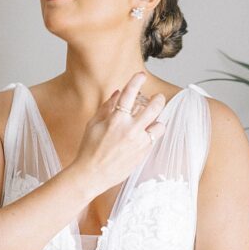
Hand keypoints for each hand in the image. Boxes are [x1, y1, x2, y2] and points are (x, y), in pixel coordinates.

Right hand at [71, 72, 167, 191]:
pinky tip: (145, 136)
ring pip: (159, 124)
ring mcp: (139, 142)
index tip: (141, 75)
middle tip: (158, 98)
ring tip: (152, 121)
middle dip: (158, 99)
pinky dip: (151, 135)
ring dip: (157, 120)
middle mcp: (130, 129)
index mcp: (116, 119)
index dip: (137, 81)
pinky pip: (154, 139)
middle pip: (154, 107)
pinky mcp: (143, 153)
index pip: (130, 94)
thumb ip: (106, 107)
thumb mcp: (93, 125)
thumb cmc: (89, 150)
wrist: (91, 174)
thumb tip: (118, 93)